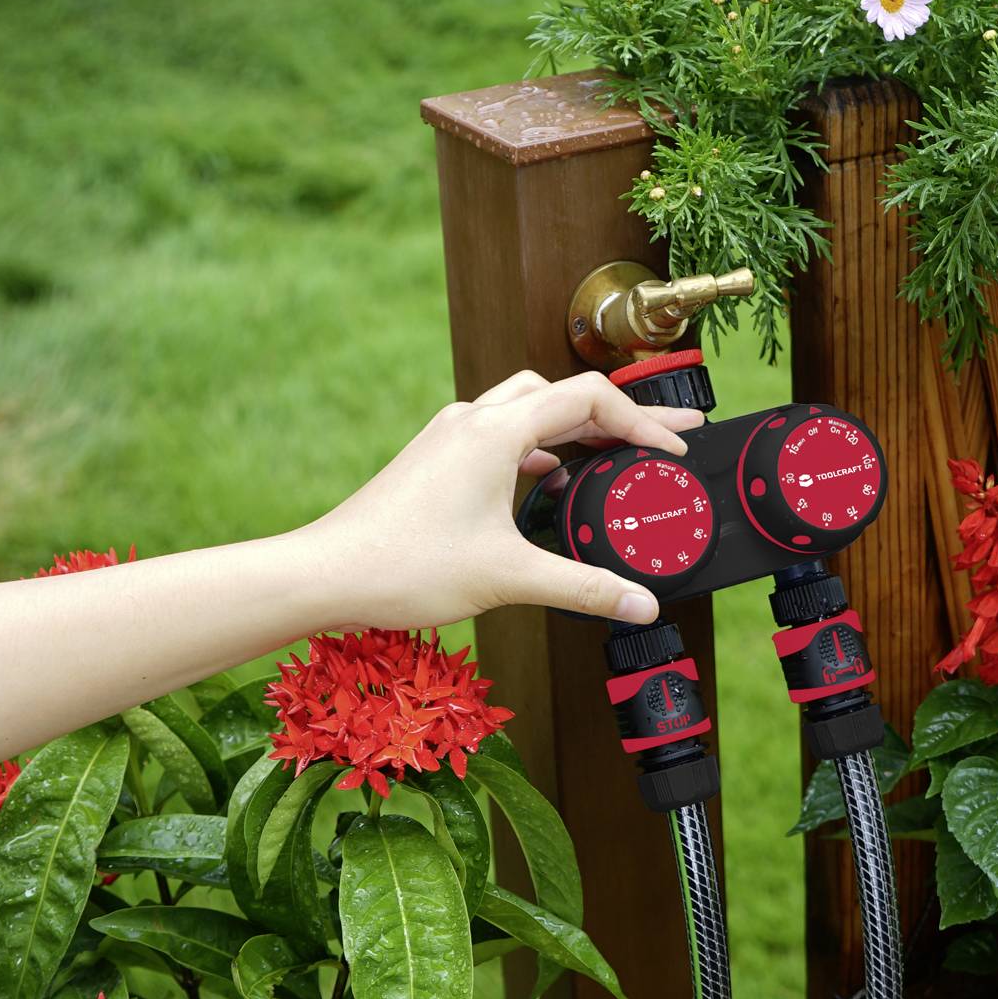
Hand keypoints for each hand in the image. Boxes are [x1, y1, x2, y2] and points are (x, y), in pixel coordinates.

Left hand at [294, 370, 707, 630]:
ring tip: (615, 457)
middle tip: (664, 438)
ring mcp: (450, 437)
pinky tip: (550, 483)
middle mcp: (471, 420)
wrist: (326, 574)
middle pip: (563, 395)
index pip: (588, 399)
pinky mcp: (436, 459)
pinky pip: (501, 435)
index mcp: (494, 431)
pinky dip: (539, 448)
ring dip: (576, 427)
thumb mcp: (508, 578)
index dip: (642, 423)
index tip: (671, 453)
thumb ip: (583, 587)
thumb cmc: (402, 567)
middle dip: (619, 416)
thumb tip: (640, 604)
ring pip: (529, 409)